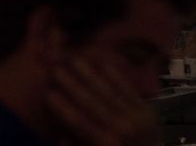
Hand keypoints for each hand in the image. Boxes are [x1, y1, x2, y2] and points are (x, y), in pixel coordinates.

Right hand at [45, 56, 159, 145]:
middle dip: (71, 84)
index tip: (48, 93)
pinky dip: (116, 76)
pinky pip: (128, 89)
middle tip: (55, 70)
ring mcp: (136, 117)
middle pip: (90, 102)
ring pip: (107, 91)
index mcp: (106, 144)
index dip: (62, 107)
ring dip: (90, 74)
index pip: (79, 122)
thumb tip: (60, 136)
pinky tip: (103, 63)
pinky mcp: (147, 110)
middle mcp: (120, 129)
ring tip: (75, 59)